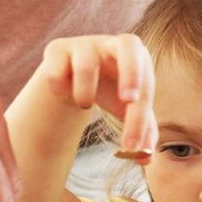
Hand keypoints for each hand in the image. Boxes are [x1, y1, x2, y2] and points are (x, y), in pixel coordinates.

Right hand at [38, 35, 156, 151]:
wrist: (72, 74)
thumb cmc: (109, 90)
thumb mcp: (126, 111)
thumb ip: (141, 132)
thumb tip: (145, 157)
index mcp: (137, 57)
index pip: (145, 84)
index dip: (140, 116)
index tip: (131, 144)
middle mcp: (112, 44)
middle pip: (129, 44)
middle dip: (131, 74)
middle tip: (127, 101)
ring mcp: (84, 44)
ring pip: (86, 66)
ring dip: (84, 94)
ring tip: (84, 103)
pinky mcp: (57, 49)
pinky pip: (56, 72)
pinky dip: (59, 89)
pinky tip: (63, 91)